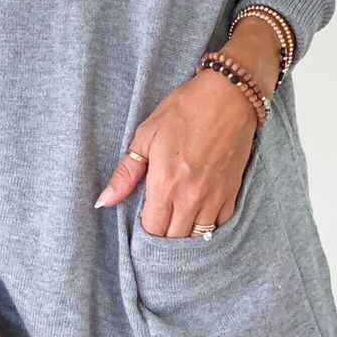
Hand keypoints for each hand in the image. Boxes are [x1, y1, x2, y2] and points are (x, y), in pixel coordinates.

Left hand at [94, 20, 279, 235]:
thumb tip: (104, 201)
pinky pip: (220, 225)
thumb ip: (126, 173)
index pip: (152, 230)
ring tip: (176, 226)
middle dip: (163, 238)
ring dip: (185, 236)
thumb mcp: (146, 135)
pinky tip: (199, 218)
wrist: (228, 96)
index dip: (144, 232)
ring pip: (198, 237)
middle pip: (174, 239)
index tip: (142, 223)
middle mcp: (191, 197)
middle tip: (158, 224)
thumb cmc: (183, 110)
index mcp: (165, 184)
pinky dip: (208, 227)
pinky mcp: (232, 192)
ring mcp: (214, 197)